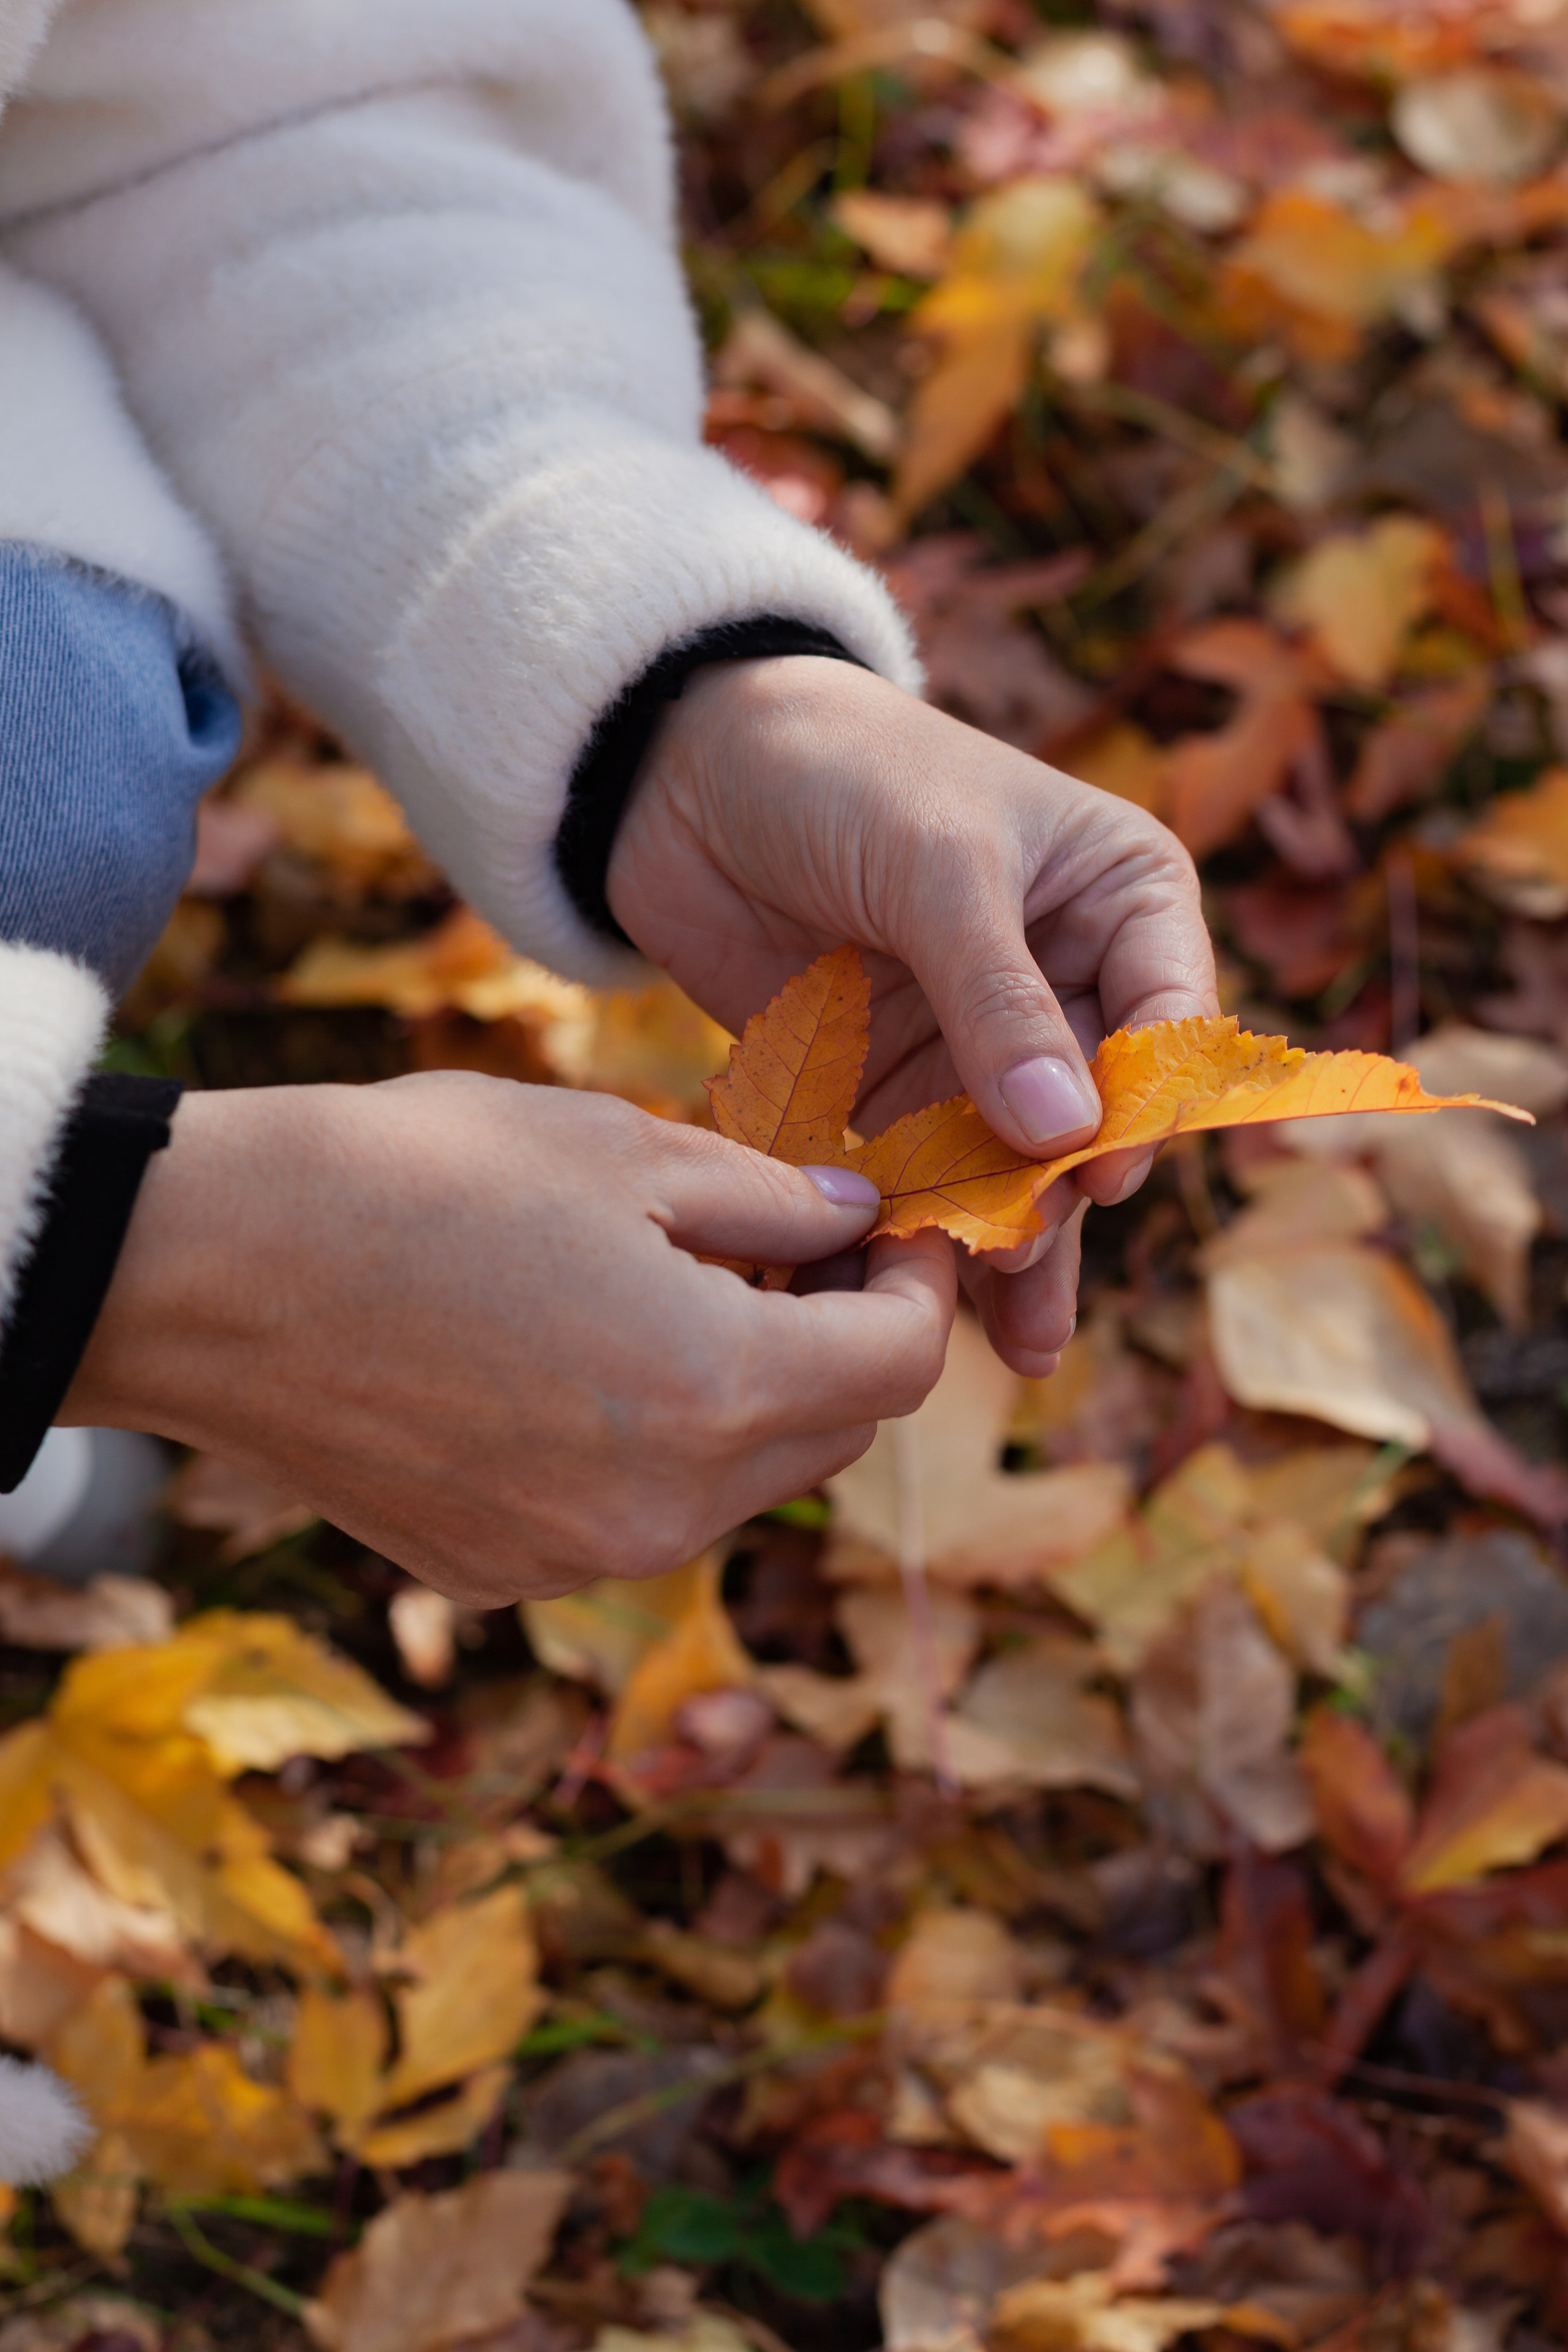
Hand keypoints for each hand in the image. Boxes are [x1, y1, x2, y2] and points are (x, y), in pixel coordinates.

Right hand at [64, 1074, 954, 1600]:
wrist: (210, 1272)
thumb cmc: (416, 1180)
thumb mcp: (622, 1149)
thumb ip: (771, 1199)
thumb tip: (853, 1220)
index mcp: (716, 1393)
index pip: (899, 1365)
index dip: (921, 1286)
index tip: (896, 1228)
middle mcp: (665, 1512)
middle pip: (833, 1436)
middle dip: (842, 1342)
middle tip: (802, 1247)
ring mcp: (577, 1560)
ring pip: (739, 1486)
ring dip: (750, 1399)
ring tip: (687, 1291)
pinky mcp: (499, 1572)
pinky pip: (634, 1516)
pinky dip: (652, 1448)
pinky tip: (585, 1359)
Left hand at [609, 656, 1218, 1374]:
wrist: (682, 767)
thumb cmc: (837, 767)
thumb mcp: (933, 864)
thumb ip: (997, 996)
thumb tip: (1067, 1134)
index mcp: (1121, 899)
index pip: (1168, 1023)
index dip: (1142, 1109)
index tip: (1099, 1178)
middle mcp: (1065, 979)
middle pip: (1090, 1118)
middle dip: (1062, 1202)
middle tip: (1021, 1279)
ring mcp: (975, 1040)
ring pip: (1009, 1164)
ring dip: (1002, 1245)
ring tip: (1006, 1344)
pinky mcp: (890, 1080)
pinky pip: (920, 1171)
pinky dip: (914, 1232)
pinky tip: (908, 1299)